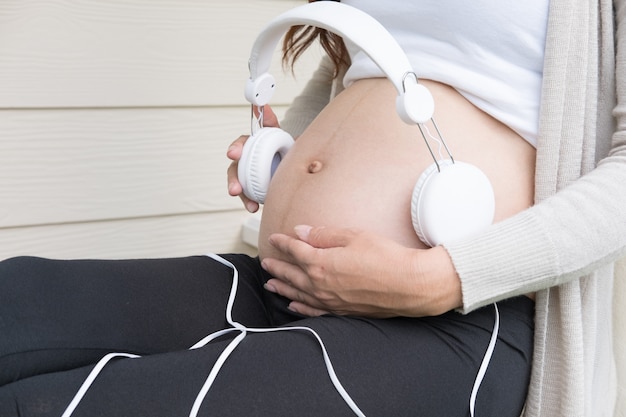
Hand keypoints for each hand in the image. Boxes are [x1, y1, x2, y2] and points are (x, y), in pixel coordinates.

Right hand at [226, 105, 280, 212]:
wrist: (300, 172)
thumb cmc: (290, 152)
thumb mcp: (287, 137)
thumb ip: (273, 124)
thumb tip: (264, 107)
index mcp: (256, 145)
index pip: (244, 143)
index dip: (237, 147)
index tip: (233, 153)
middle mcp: (250, 160)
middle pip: (236, 165)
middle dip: (233, 175)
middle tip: (234, 184)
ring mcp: (250, 176)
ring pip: (238, 181)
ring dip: (236, 189)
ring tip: (238, 195)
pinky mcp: (254, 189)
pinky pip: (247, 196)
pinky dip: (248, 202)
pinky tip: (253, 207)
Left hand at [261, 225, 462, 317]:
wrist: (409, 284)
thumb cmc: (385, 257)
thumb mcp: (353, 236)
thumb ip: (323, 235)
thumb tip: (300, 232)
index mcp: (321, 263)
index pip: (295, 250)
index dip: (283, 243)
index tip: (274, 238)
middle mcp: (320, 284)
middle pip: (292, 274)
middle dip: (277, 266)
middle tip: (265, 261)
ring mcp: (330, 301)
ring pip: (298, 294)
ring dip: (282, 287)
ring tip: (270, 284)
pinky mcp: (341, 311)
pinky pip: (313, 311)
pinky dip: (299, 307)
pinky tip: (292, 306)